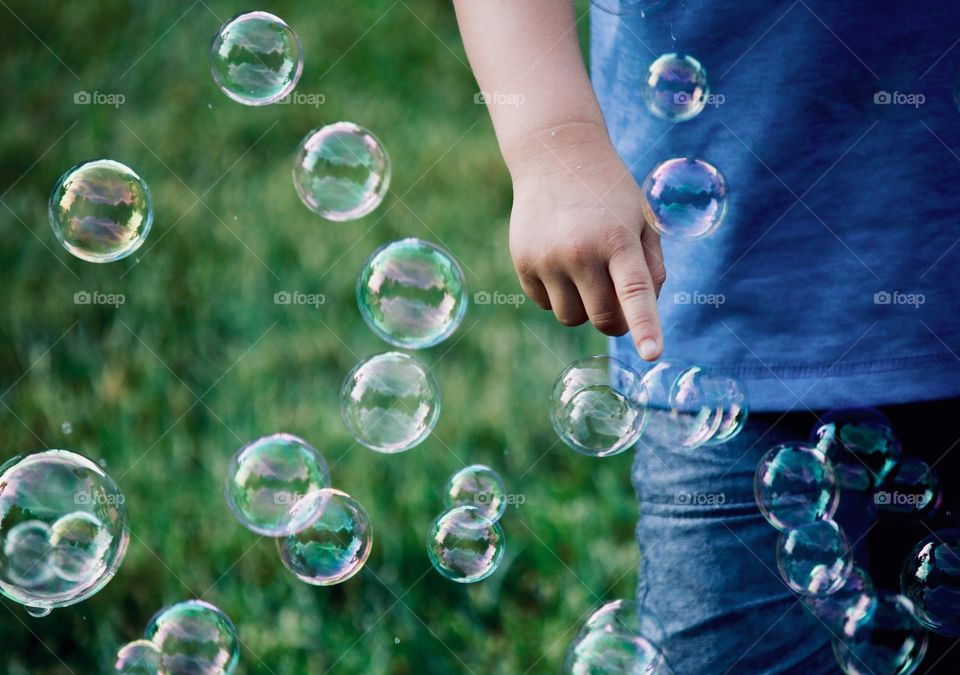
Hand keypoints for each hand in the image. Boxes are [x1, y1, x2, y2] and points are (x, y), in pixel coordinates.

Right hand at [506, 122, 665, 359]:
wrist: (556, 157)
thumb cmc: (610, 194)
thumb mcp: (643, 220)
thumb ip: (651, 268)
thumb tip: (640, 315)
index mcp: (618, 239)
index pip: (634, 292)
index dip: (644, 326)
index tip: (653, 354)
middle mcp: (580, 251)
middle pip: (602, 319)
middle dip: (616, 321)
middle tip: (621, 306)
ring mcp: (547, 258)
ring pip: (571, 318)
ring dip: (584, 308)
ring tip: (587, 272)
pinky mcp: (523, 262)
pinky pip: (545, 303)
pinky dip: (558, 294)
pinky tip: (561, 262)